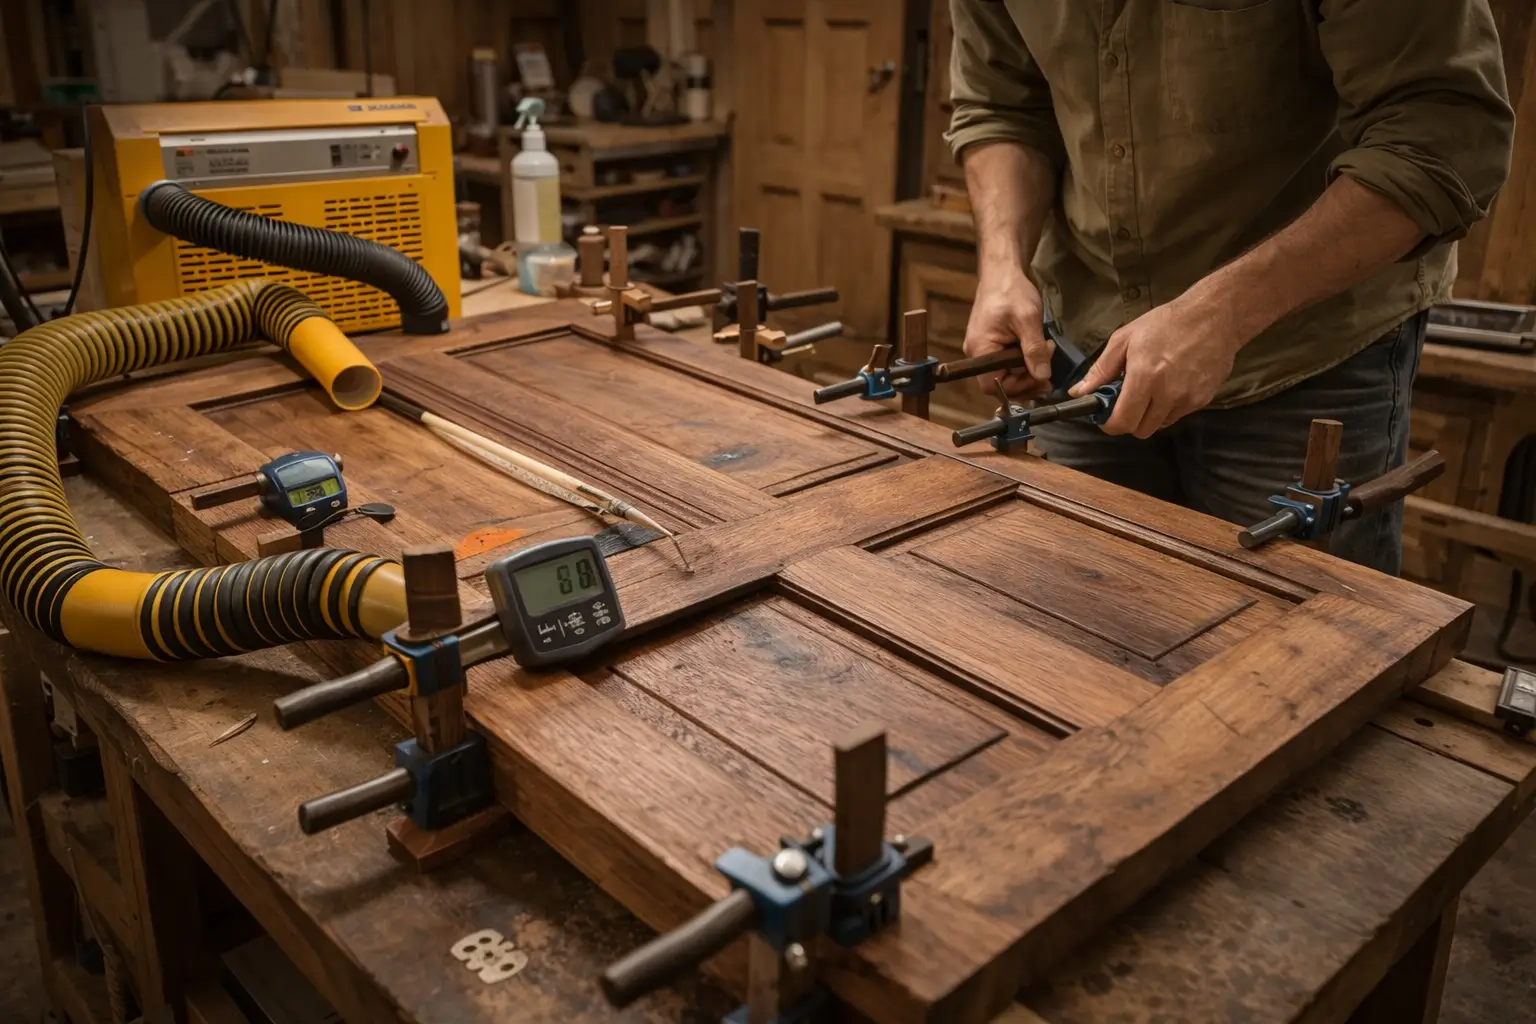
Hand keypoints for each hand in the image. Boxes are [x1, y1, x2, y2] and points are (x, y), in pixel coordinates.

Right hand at [963, 269, 1053, 397]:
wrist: (1002, 272)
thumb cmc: (1011, 292)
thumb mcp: (1028, 320)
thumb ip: (1034, 350)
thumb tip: (1043, 376)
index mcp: (981, 350)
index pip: (993, 385)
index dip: (1018, 387)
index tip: (1041, 379)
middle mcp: (977, 354)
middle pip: (999, 382)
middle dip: (1026, 380)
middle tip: (1049, 371)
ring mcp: (983, 349)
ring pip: (1005, 373)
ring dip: (1027, 370)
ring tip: (1046, 355)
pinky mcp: (991, 344)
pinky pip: (1005, 362)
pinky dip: (1022, 362)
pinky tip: (1037, 353)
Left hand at [1068, 292, 1243, 437]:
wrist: (1215, 316)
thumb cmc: (1166, 323)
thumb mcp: (1125, 339)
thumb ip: (1101, 369)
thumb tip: (1078, 392)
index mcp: (1145, 377)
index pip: (1123, 422)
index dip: (1110, 424)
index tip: (1106, 416)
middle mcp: (1168, 394)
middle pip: (1141, 430)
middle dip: (1129, 420)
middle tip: (1126, 401)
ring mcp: (1188, 399)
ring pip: (1159, 425)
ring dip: (1149, 415)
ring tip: (1150, 390)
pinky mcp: (1203, 400)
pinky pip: (1178, 415)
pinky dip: (1168, 408)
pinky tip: (1169, 386)